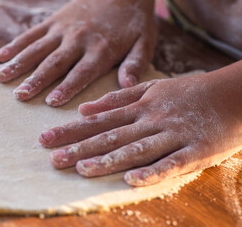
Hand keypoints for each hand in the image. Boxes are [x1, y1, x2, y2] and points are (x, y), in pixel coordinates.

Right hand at [0, 0, 156, 105]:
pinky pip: (32, 33)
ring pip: (37, 48)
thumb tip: (128, 86)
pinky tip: (0, 57)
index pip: (81, 72)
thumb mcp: (144, 42)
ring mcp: (63, 29)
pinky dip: (15, 45)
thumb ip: (135, 63)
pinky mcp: (54, 21)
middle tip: (19, 96)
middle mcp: (79, 39)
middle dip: (35, 80)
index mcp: (101, 49)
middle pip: (54, 62)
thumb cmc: (134, 21)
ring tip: (0, 78)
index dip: (66, 87)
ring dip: (18, 64)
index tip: (50, 102)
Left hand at [38, 63, 241, 185]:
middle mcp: (151, 120)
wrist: (232, 94)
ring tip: (80, 169)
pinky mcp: (194, 151)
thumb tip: (84, 108)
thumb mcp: (152, 88)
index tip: (46, 138)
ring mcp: (172, 135)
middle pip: (110, 136)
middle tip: (52, 158)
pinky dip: (152, 172)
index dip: (71, 130)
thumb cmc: (188, 93)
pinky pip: (171, 164)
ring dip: (108, 160)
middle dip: (79, 147)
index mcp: (140, 107)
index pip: (98, 120)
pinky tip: (130, 180)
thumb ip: (118, 99)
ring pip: (136, 149)